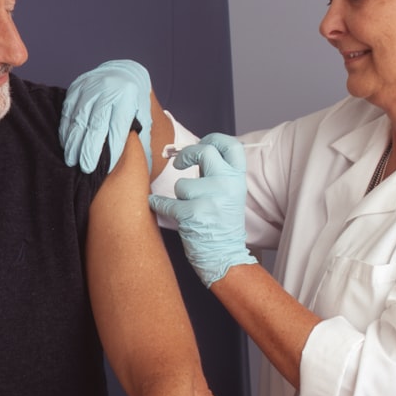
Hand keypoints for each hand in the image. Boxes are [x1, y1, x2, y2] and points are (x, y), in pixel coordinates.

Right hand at [59, 60, 152, 173]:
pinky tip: (67, 144)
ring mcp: (89, 87)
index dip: (112, 150)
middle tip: (86, 168)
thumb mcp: (144, 114)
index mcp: (127, 97)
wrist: (123, 72)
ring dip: (74, 142)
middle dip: (89, 149)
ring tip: (72, 161)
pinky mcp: (76, 87)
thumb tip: (145, 165)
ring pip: (79, 119)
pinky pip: (68, 111)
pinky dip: (66, 130)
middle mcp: (107, 90)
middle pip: (96, 124)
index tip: (107, 168)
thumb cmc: (134, 99)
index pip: (118, 128)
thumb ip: (143, 137)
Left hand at [148, 133, 256, 287]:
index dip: (214, 138)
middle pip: (204, 151)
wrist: (224, 257)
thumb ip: (214, 172)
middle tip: (178, 163)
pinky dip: (158, 204)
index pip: (232, 146)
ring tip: (187, 208)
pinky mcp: (194, 214)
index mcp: (238, 179)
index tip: (201, 142)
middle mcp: (228, 185)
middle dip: (186, 154)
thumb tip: (190, 151)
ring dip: (179, 196)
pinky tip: (157, 205)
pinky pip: (167, 202)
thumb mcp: (227, 194)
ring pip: (182, 184)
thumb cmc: (221, 224)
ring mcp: (211, 199)